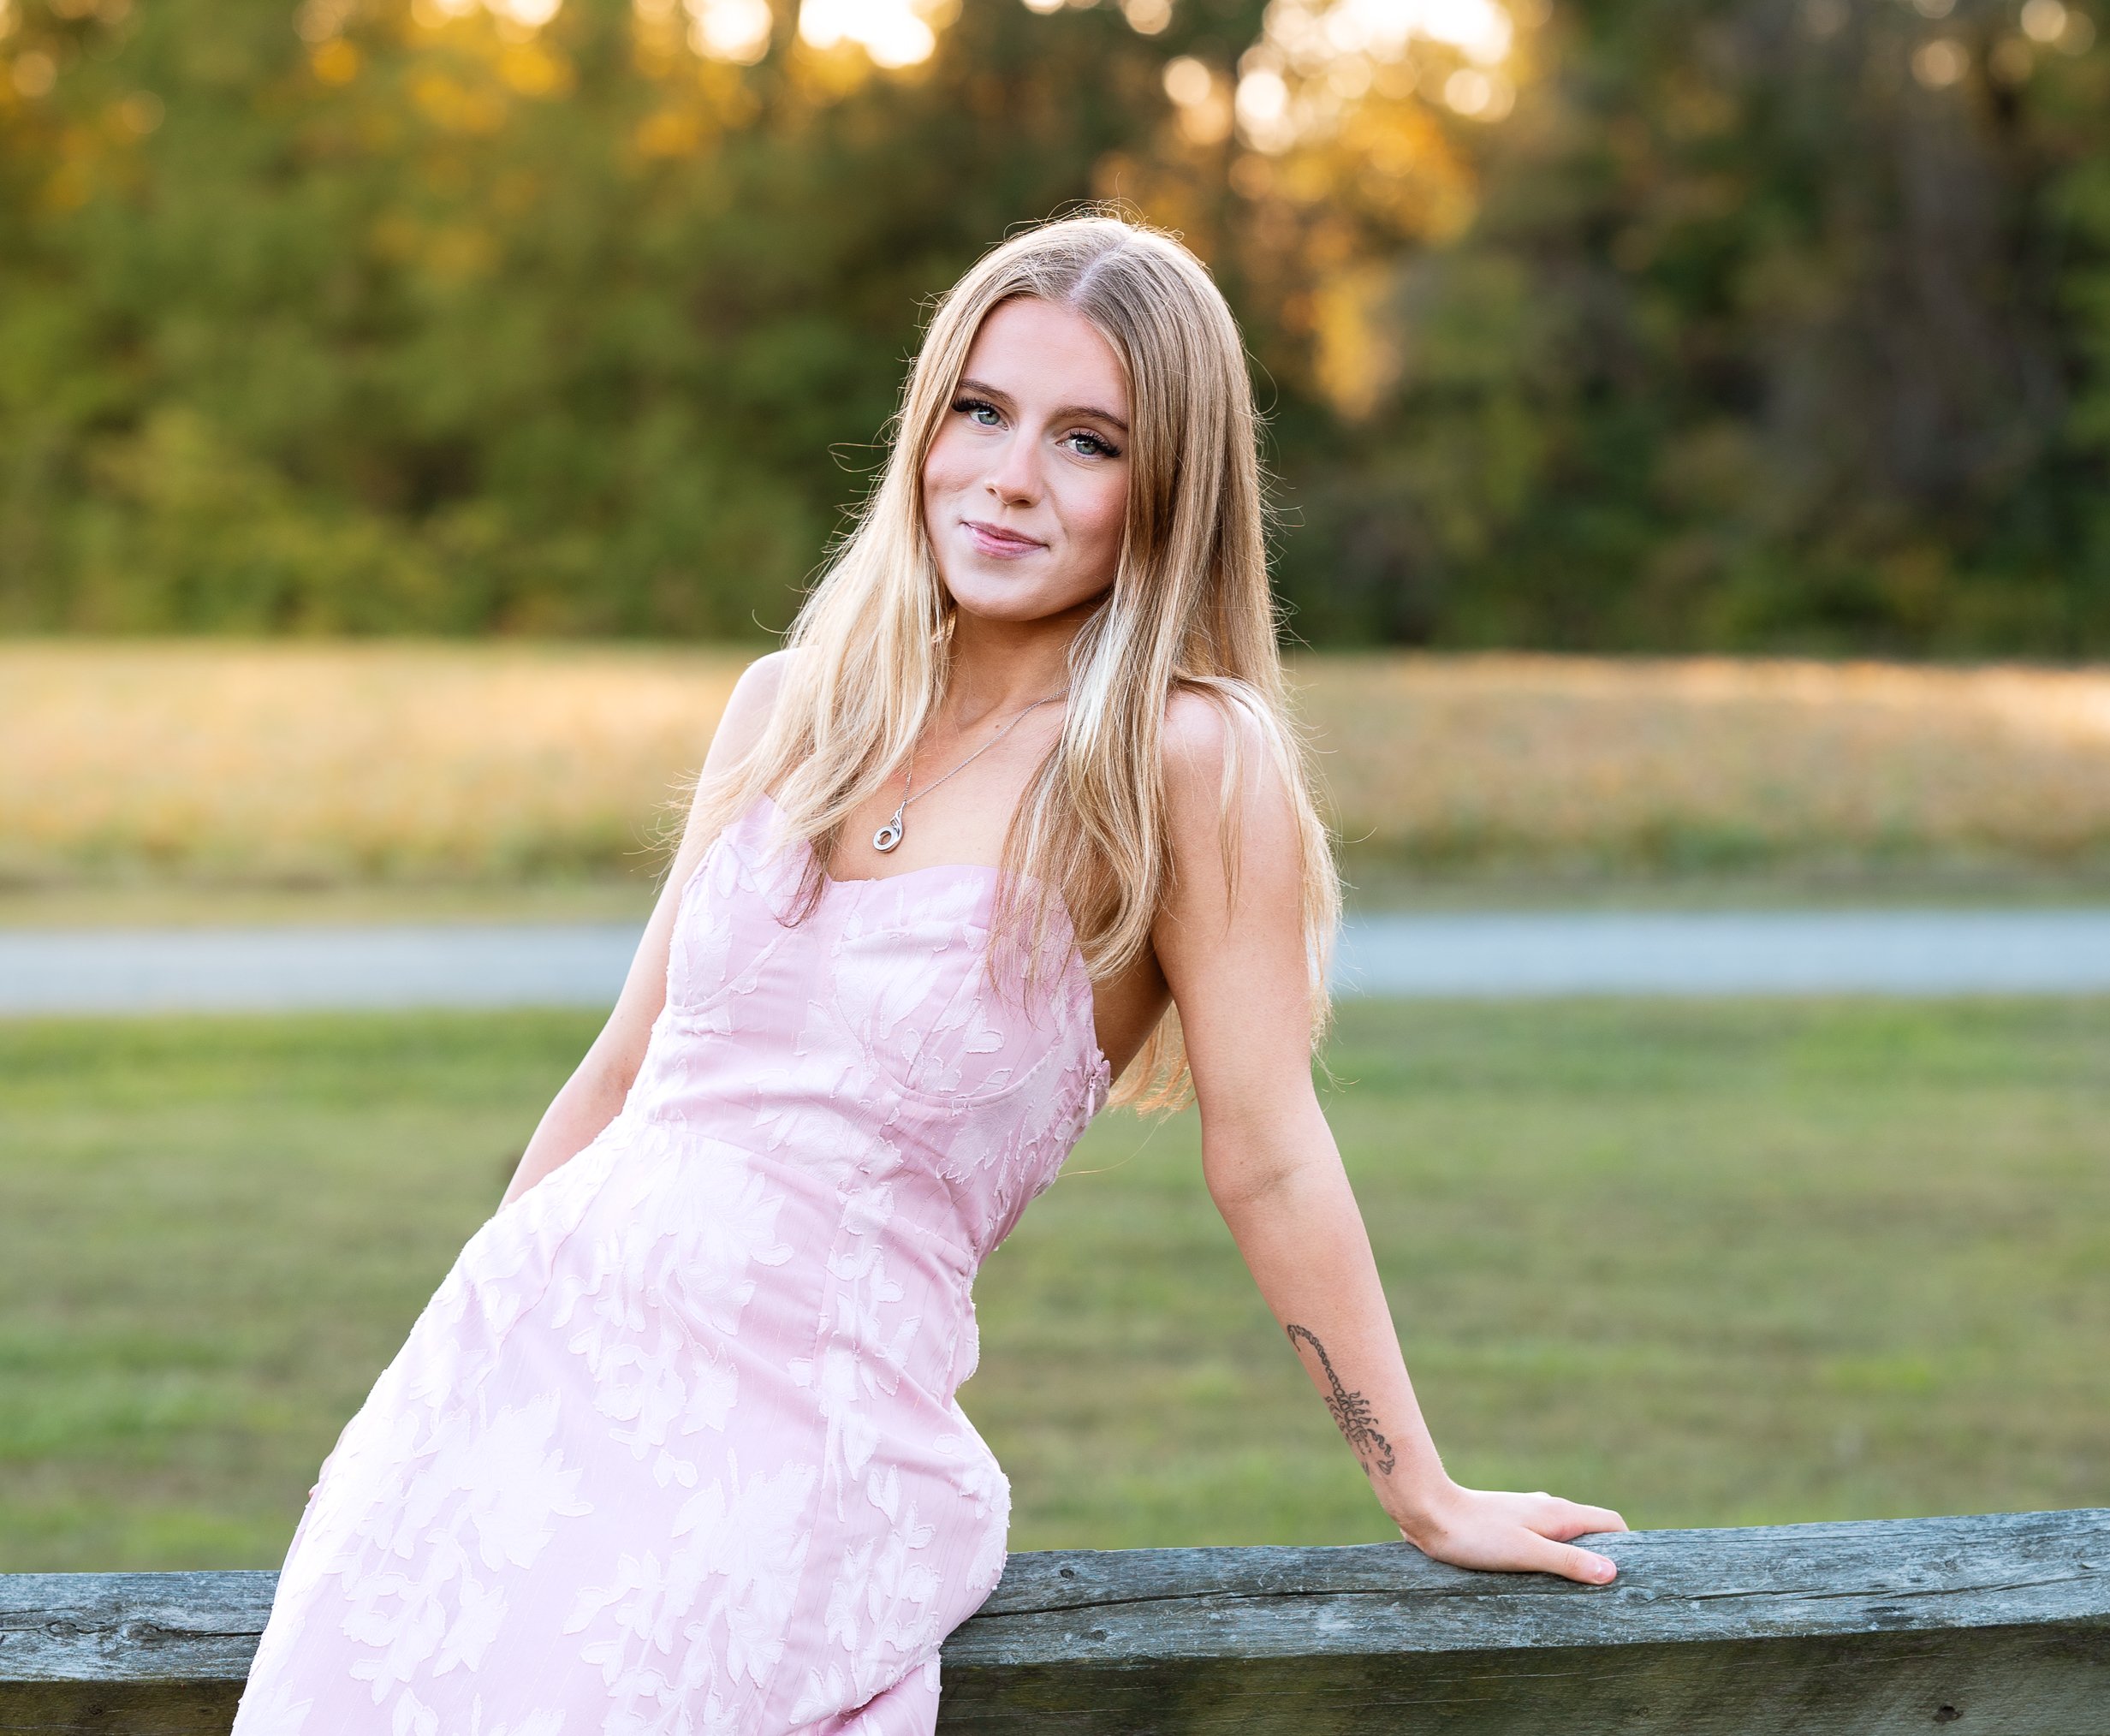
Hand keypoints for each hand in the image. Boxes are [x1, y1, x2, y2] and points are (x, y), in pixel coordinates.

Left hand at [1394, 1480, 1627, 1583]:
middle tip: (1608, 1597)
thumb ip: (1568, 1562)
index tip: (1635, 1578)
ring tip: (1576, 1596)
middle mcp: (1547, 1510)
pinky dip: (1550, 1559)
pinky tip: (1539, 1583)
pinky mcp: (1507, 1526)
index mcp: (1560, 1513)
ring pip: (1564, 1538)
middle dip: (1603, 1558)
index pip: (1611, 1523)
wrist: (1429, 1512)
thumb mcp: (1527, 1553)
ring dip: (1574, 1560)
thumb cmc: (1475, 1534)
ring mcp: (1527, 1516)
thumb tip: (1612, 1572)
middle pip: (1591, 1532)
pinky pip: (1541, 1542)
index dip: (1628, 1548)